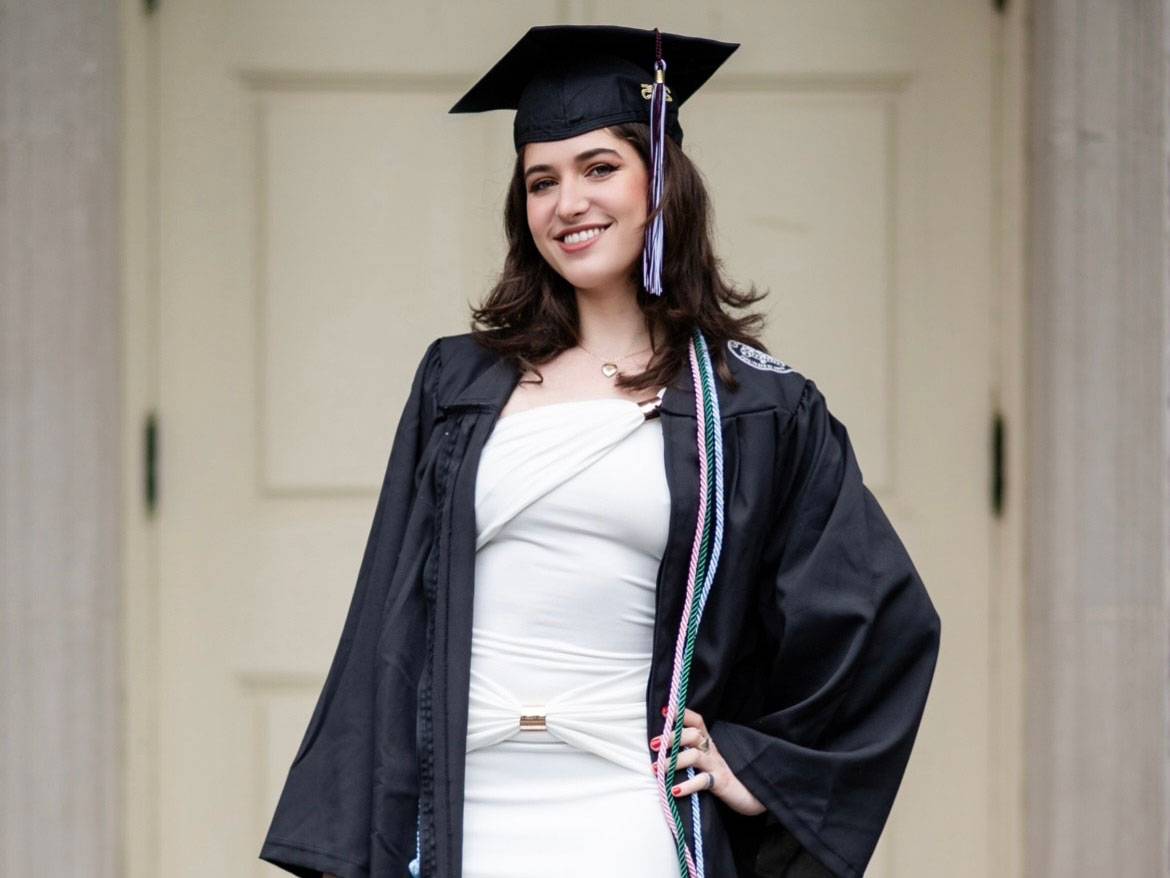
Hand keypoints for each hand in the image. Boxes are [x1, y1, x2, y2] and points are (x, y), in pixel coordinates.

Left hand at [651, 708, 765, 816]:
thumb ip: (689, 750)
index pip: (697, 721)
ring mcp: (717, 766)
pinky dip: (688, 786)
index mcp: (708, 742)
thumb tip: (660, 746)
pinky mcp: (720, 783)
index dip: (682, 713)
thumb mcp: (706, 759)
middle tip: (653, 744)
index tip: (664, 710)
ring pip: (695, 756)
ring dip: (674, 761)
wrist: (751, 794)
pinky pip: (703, 781)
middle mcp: (712, 750)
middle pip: (693, 735)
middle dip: (672, 737)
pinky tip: (674, 790)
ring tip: (656, 769)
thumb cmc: (721, 775)